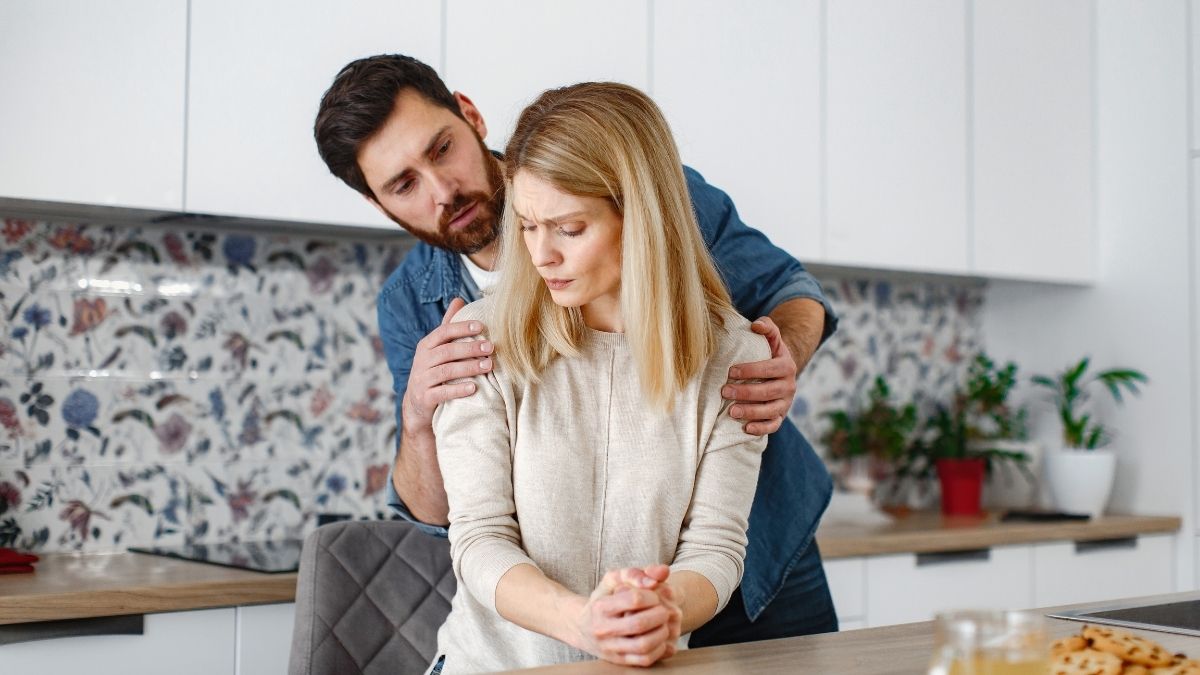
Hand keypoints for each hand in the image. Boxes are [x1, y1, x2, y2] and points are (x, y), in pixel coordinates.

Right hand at [400, 297, 491, 431]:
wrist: (417, 405)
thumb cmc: (433, 371)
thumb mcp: (437, 349)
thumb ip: (448, 326)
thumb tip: (459, 299)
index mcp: (426, 346)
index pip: (443, 332)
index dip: (461, 328)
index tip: (481, 326)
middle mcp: (422, 361)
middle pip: (446, 351)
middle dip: (469, 348)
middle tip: (490, 347)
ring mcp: (421, 380)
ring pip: (445, 371)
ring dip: (468, 367)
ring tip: (488, 366)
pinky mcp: (425, 398)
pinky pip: (442, 393)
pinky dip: (458, 390)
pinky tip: (474, 387)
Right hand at [573, 566, 676, 666]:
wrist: (581, 627)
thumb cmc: (603, 599)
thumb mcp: (612, 581)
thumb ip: (635, 573)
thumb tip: (662, 572)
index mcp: (600, 607)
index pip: (634, 599)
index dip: (651, 596)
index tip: (654, 596)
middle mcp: (603, 629)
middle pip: (639, 624)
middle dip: (659, 615)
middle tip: (664, 611)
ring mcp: (610, 648)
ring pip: (643, 645)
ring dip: (661, 633)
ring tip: (663, 625)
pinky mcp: (618, 660)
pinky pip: (643, 660)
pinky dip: (658, 649)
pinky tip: (659, 639)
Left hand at [722, 316, 796, 435]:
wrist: (780, 373)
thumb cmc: (769, 354)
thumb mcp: (771, 339)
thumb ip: (767, 327)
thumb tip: (756, 325)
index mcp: (786, 366)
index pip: (770, 369)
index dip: (751, 370)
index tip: (730, 372)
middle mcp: (789, 386)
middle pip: (768, 391)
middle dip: (746, 392)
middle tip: (724, 391)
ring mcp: (785, 403)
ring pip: (770, 410)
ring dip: (751, 412)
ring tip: (731, 411)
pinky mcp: (780, 416)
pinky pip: (773, 426)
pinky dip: (760, 429)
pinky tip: (745, 428)